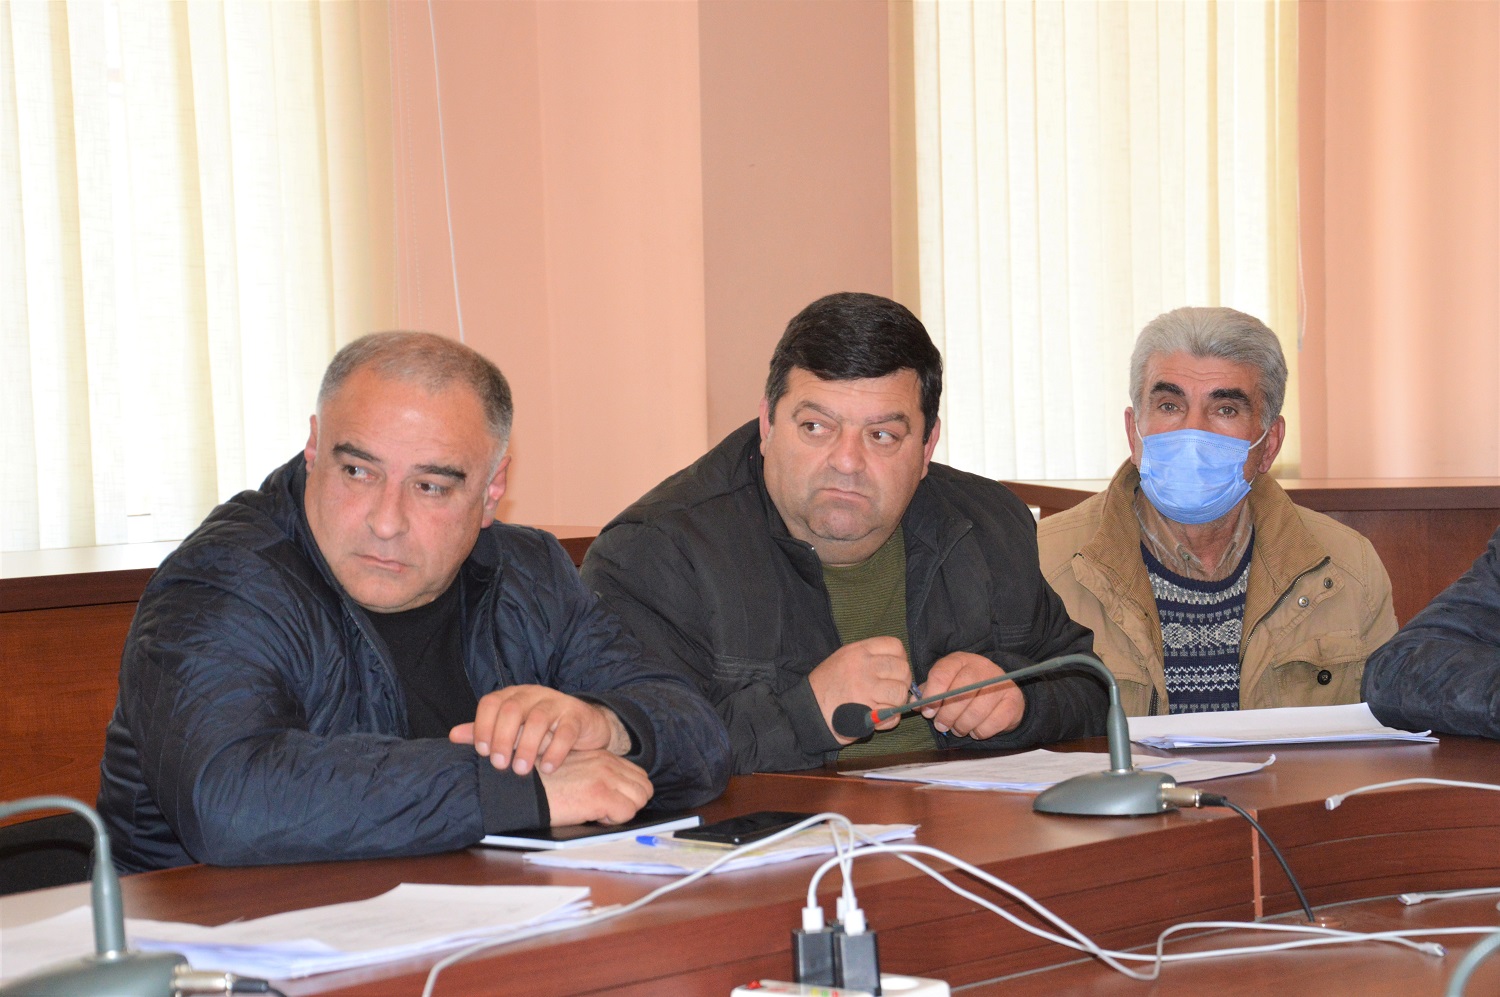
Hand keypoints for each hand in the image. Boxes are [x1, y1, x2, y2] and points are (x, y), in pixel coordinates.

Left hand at [450, 686, 629, 775]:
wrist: (584, 724)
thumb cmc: (542, 728)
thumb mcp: (512, 729)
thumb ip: (486, 731)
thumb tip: (453, 736)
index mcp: (512, 695)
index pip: (491, 703)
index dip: (482, 726)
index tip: (482, 752)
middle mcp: (532, 694)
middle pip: (512, 709)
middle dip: (502, 738)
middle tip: (500, 765)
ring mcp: (556, 703)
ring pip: (538, 719)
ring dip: (527, 747)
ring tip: (522, 770)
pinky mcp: (576, 715)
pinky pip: (566, 731)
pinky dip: (555, 751)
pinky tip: (548, 768)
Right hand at [539, 750, 653, 825]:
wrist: (523, 789)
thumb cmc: (545, 784)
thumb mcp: (577, 769)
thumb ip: (598, 773)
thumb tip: (617, 791)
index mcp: (603, 756)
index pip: (637, 775)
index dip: (628, 793)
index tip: (609, 801)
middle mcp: (608, 764)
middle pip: (644, 788)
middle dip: (630, 803)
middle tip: (606, 808)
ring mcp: (606, 779)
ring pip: (639, 800)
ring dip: (623, 811)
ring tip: (599, 811)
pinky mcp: (600, 796)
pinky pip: (626, 813)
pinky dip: (614, 819)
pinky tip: (593, 815)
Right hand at [807, 637, 913, 743]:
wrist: (806, 713)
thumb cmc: (824, 687)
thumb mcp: (842, 660)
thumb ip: (868, 658)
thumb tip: (898, 664)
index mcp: (857, 651)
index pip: (895, 646)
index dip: (899, 659)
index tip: (892, 671)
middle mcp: (863, 667)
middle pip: (902, 669)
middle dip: (901, 682)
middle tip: (890, 691)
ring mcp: (866, 689)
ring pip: (900, 692)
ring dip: (896, 701)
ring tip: (883, 705)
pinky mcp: (867, 712)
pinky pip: (893, 714)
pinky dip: (890, 719)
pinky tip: (877, 718)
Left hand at [918, 652, 1024, 739]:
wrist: (1001, 691)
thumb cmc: (966, 688)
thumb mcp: (946, 683)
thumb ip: (929, 691)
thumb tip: (915, 702)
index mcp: (960, 660)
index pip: (942, 674)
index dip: (932, 695)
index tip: (927, 712)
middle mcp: (982, 668)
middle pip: (960, 694)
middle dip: (947, 715)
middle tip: (941, 725)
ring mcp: (1000, 684)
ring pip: (976, 712)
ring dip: (962, 726)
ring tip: (958, 729)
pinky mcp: (1013, 702)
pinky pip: (992, 724)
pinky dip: (979, 732)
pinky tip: (975, 730)